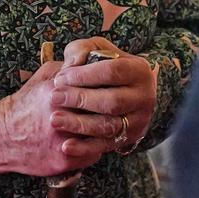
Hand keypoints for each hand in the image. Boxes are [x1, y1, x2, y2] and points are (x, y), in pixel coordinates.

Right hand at [0, 60, 105, 176]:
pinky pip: (93, 154)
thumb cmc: (25, 103)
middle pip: (101, 113)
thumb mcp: (42, 77)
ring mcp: (63, 141)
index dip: (107, 88)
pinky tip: (95, 139)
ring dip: (108, 129)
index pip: (95, 89)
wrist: (2, 135)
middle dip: (112, 110)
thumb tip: (90, 59)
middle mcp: (60, 117)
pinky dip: (98, 146)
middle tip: (119, 106)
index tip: (114, 87)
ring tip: (110, 122)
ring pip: (101, 136)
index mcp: (57, 93)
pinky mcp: (63, 160)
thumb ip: (67, 67)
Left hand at [50, 36, 156, 155]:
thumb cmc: (104, 64)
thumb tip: (72, 64)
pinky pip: (106, 146)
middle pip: (111, 101)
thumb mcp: (97, 49)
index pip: (112, 71)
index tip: (60, 78)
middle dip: (80, 99)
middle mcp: (144, 97)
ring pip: (108, 126)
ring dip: (79, 124)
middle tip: (54, 97)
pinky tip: (66, 146)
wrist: (126, 89)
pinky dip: (85, 148)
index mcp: (138, 70)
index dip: (84, 75)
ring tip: (55, 119)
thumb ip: (82, 50)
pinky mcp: (128, 139)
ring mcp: (138, 120)